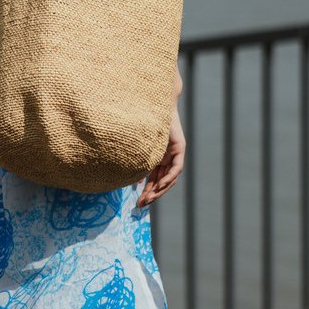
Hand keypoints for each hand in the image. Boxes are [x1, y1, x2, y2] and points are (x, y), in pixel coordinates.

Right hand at [138, 65, 184, 207]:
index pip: (153, 179)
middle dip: (152, 195)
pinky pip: (176, 168)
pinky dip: (169, 177)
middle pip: (162, 181)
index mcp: (156, 157)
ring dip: (160, 190)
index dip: (147, 191)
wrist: (154, 103)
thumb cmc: (142, 120)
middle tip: (141, 205)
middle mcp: (166, 157)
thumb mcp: (137, 146)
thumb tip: (129, 178)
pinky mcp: (179, 147)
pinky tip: (161, 185)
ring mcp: (174, 153)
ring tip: (149, 199)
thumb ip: (135, 160)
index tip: (137, 202)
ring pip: (170, 178)